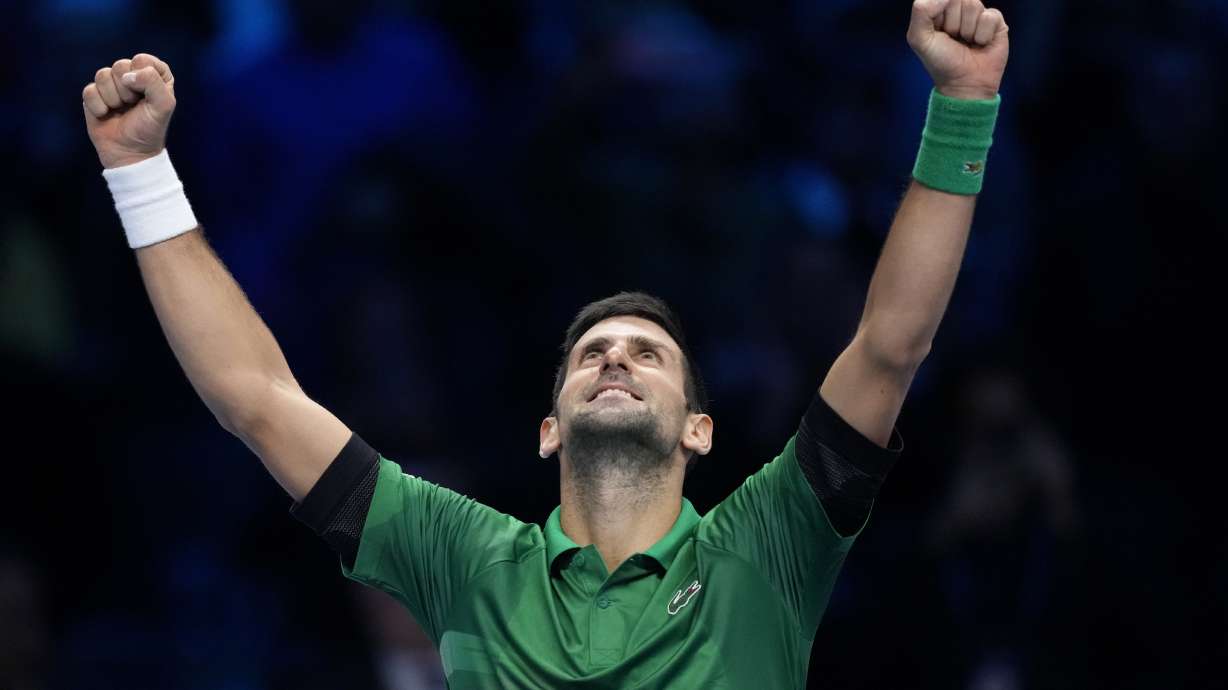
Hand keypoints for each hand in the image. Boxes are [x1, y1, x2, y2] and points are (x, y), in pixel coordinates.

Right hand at [82, 53, 176, 168]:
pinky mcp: (94, 95)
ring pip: (102, 75)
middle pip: (121, 65)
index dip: (143, 78)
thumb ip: (153, 82)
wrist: (130, 152)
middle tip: (133, 105)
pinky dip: (98, 106)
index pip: (143, 60)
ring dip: (113, 98)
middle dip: (127, 90)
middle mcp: (132, 76)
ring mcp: (112, 85)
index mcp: (154, 75)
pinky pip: (89, 90)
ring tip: (120, 110)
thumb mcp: (163, 105)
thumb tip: (126, 76)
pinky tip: (106, 115)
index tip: (147, 96)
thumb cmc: (149, 128)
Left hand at [907, 0, 1008, 100]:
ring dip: (967, 30)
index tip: (938, 33)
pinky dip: (983, 34)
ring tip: (967, 42)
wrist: (965, 84)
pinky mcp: (996, 22)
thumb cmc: (941, 62)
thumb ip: (922, 11)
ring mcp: (978, 15)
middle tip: (954, 39)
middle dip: (953, 23)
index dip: (938, 14)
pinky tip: (981, 44)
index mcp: (939, 10)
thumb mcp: (919, 38)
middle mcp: (959, 10)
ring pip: (973, 5)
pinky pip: (989, 16)